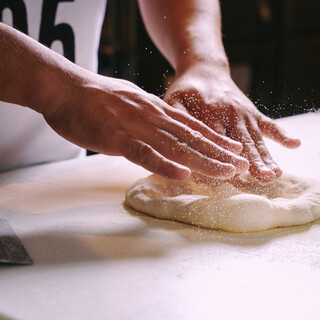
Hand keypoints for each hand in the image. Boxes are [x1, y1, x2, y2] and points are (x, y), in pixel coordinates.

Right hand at [41, 70, 248, 179]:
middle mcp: (153, 117)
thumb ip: (150, 116)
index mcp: (156, 110)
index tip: (236, 150)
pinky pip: (143, 154)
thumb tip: (164, 129)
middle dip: (220, 153)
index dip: (216, 140)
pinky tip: (182, 175)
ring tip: (227, 172)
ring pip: (175, 146)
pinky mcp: (116, 138)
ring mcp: (136, 127)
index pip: (193, 127)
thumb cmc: (97, 97)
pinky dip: (163, 165)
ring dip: (203, 160)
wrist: (66, 88)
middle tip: (243, 165)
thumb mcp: (132, 103)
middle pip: (192, 138)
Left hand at [164, 62, 300, 181]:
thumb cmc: (186, 89)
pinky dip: (281, 134)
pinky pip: (268, 123)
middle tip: (262, 177)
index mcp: (208, 111)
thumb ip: (176, 117)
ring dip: (266, 155)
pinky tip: (294, 144)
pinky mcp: (252, 112)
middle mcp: (229, 113)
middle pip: (241, 141)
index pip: (215, 139)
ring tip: (274, 173)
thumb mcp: (174, 100)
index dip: (223, 157)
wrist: (205, 70)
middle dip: (251, 160)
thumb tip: (176, 137)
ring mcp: (243, 113)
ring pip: (255, 138)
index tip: (231, 176)